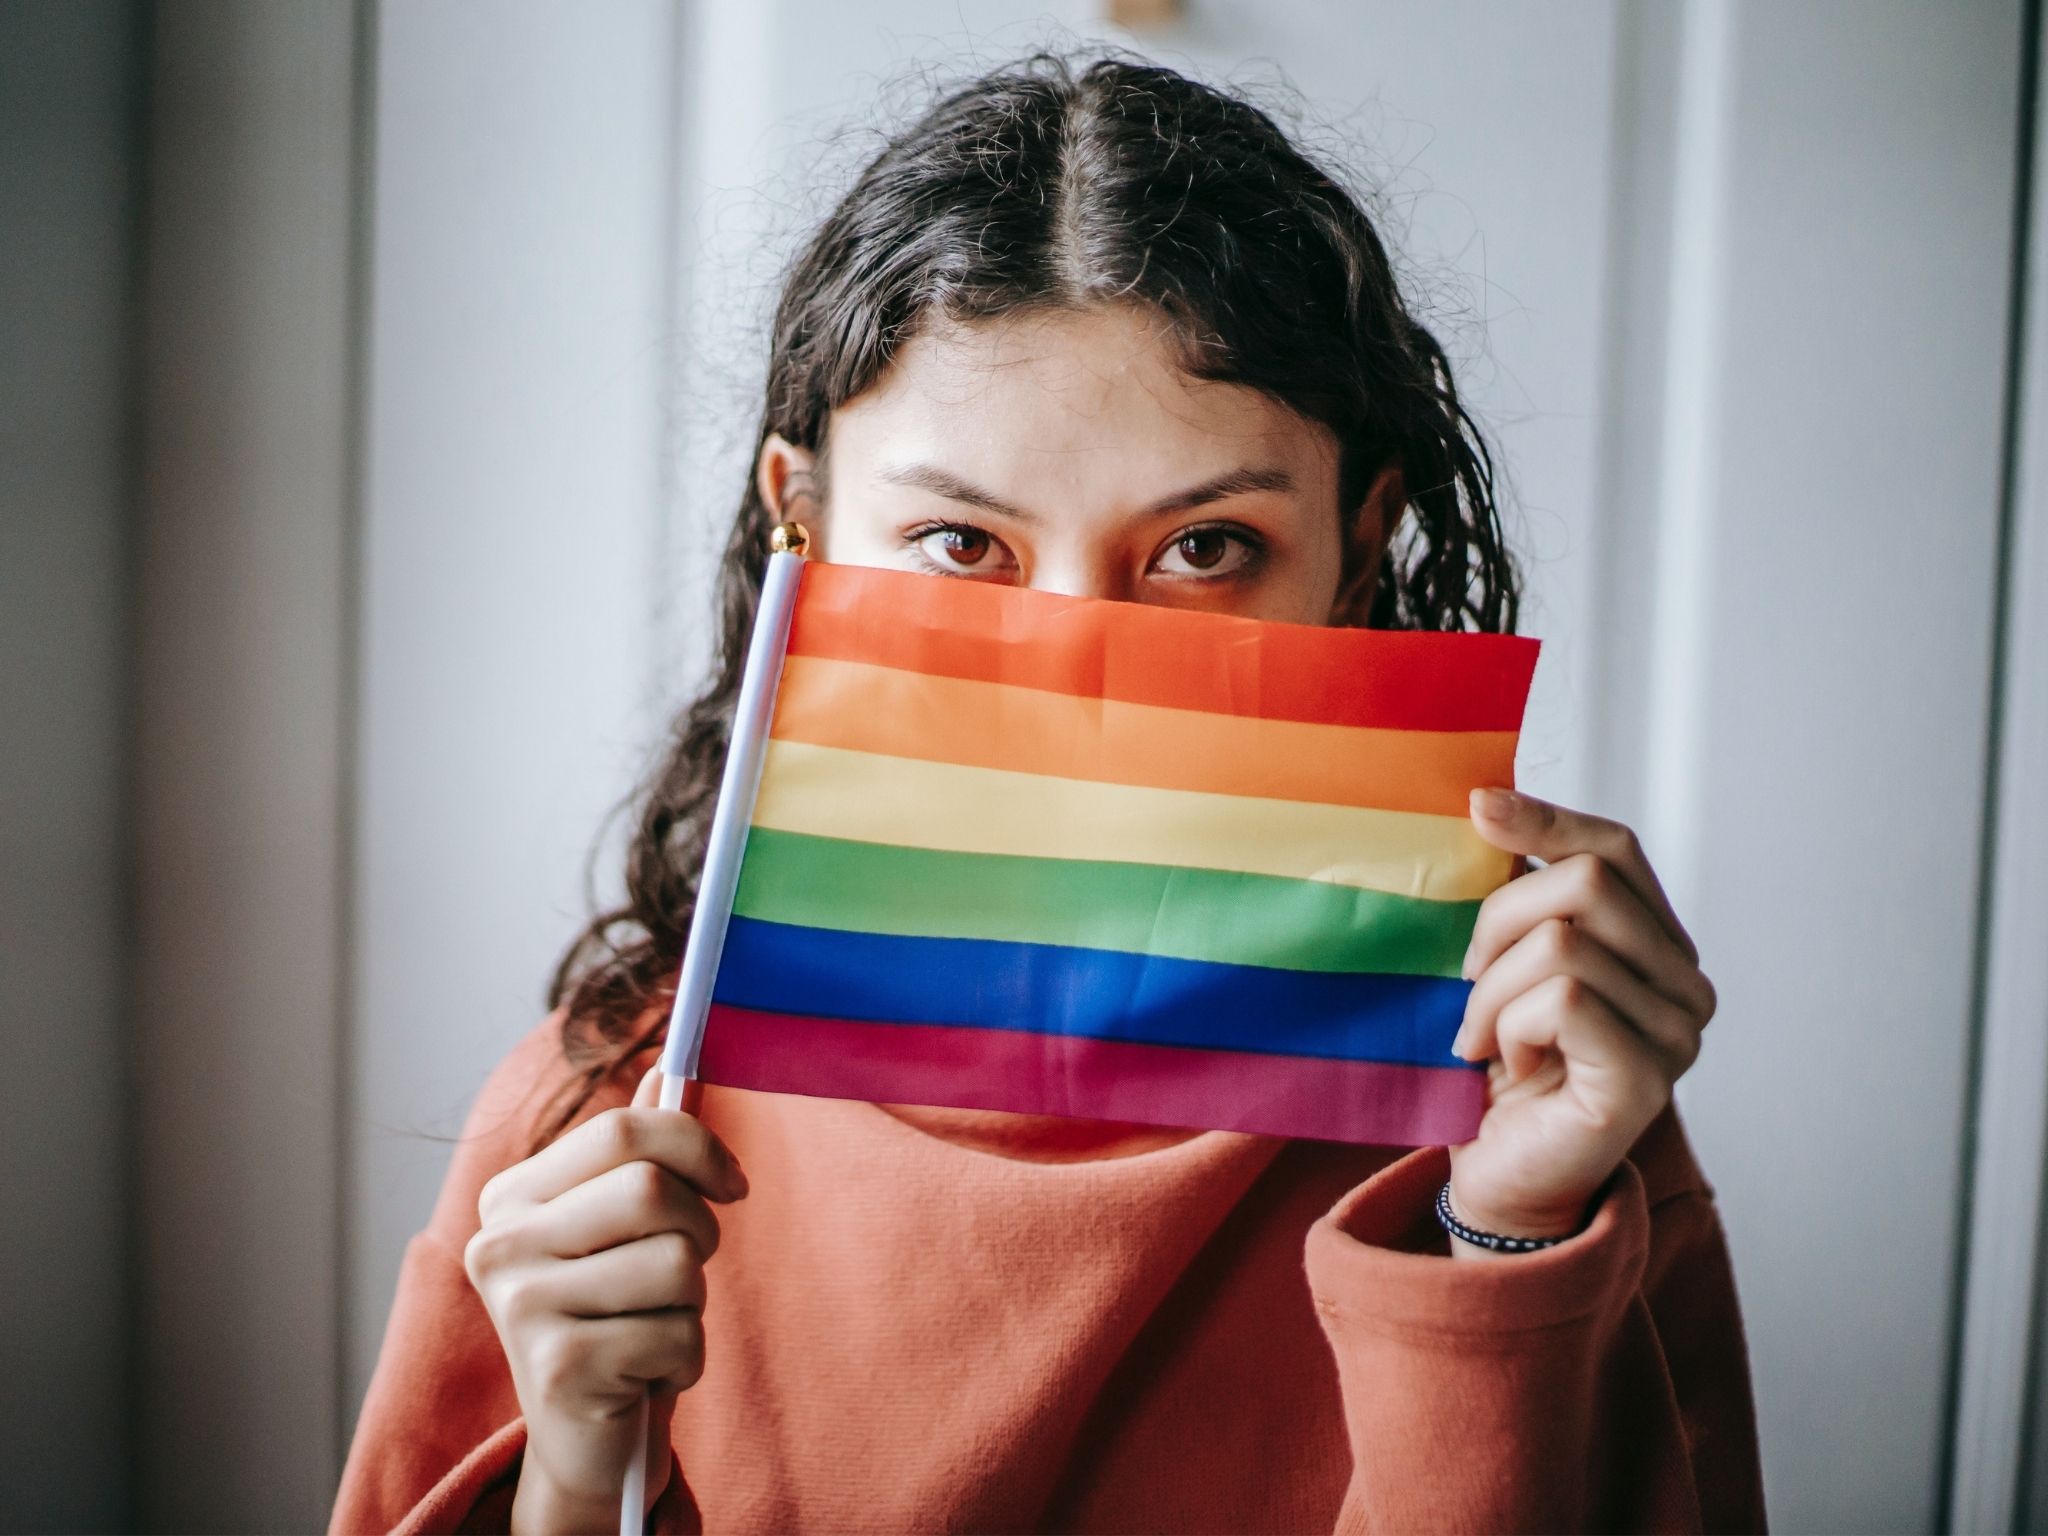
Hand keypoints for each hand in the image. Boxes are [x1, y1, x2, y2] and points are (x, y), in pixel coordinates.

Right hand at [463, 1065, 747, 1532]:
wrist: (586, 1436)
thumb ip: (638, 1153)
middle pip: (650, 1189)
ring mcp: (522, 1308)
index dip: (698, 1145)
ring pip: (675, 1262)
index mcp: (512, 1196)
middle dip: (699, 1228)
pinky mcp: (559, 1369)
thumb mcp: (620, 1228)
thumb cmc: (613, 1315)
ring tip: (654, 1325)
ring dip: (692, 1301)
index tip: (731, 1183)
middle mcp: (500, 1244)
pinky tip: (647, 1372)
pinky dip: (685, 1356)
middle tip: (689, 1266)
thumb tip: (672, 1071)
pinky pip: (677, 1333)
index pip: (623, 1129)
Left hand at [1443, 787, 1715, 1253]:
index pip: (1616, 850)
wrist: (1496, 1175)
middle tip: (1468, 985)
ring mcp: (1677, 1034)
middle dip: (1497, 924)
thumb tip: (1487, 800)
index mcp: (1655, 945)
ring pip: (1563, 943)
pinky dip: (1508, 1026)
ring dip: (1491, 990)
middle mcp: (1685, 985)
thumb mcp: (1500, 961)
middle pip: (1584, 884)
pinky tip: (1507, 1064)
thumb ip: (1516, 893)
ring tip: (1480, 1036)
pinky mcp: (1646, 1078)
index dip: (1548, 819)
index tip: (1479, 807)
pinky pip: (1563, 1001)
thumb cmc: (1496, 1069)